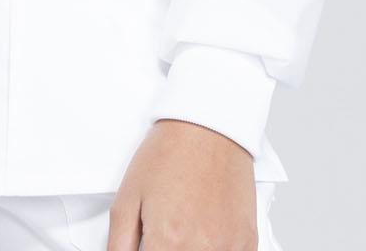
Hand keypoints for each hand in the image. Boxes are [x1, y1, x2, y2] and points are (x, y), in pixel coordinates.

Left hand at [108, 119, 258, 249]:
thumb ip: (118, 245)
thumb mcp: (126, 199)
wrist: (207, 126)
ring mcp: (228, 247)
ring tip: (183, 229)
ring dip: (188, 250)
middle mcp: (200, 249)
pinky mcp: (247, 242)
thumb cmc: (169, 153)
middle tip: (164, 235)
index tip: (147, 247)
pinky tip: (205, 232)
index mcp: (167, 242)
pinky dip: (214, 250)